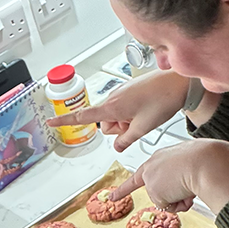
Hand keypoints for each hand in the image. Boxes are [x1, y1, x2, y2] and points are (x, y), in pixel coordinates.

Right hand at [45, 70, 190, 151]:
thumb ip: (126, 140)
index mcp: (112, 107)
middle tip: (137, 125)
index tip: (50, 121)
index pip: (82, 117)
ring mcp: (120, 94)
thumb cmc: (163, 100)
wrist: (178, 82)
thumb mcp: (143, 128)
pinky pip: (122, 108)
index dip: (65, 120)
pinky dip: (130, 114)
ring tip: (143, 116)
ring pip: (114, 117)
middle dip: (117, 129)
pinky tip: (146, 109)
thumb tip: (117, 146)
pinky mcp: (128, 91)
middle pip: (104, 124)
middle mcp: (113, 98)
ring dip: (126, 122)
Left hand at [110, 139, 228, 215]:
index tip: (111, 196)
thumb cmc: (206, 161)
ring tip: (190, 185)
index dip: (126, 187)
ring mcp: (151, 177)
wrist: (207, 162)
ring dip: (179, 198)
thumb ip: (181, 181)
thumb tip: (180, 198)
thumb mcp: (192, 167)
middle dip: (172, 196)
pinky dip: (178, 204)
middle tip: (184, 190)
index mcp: (163, 156)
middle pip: (159, 190)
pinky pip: (168, 207)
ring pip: (165, 200)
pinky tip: (186, 191)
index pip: (144, 172)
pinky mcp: (153, 189)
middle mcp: (154, 164)